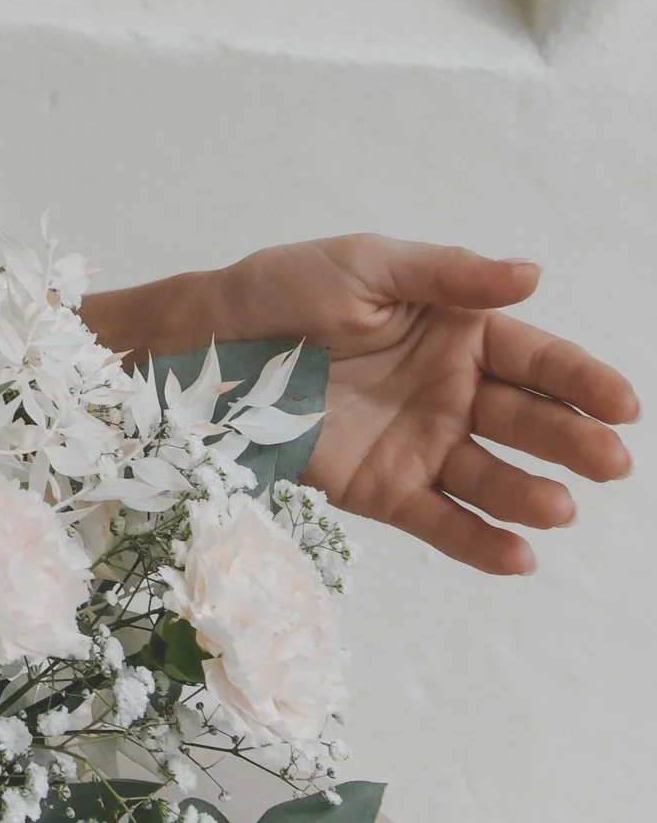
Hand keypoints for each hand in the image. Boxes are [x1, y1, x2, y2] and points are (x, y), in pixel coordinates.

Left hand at [205, 237, 638, 575]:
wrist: (207, 349)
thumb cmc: (285, 290)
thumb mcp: (367, 265)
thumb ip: (449, 275)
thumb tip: (532, 273)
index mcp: (456, 331)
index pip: (537, 359)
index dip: (582, 380)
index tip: (623, 405)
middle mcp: (452, 392)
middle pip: (527, 421)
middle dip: (572, 441)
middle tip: (610, 460)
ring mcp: (423, 445)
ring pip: (492, 478)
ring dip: (530, 495)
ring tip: (558, 508)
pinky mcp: (386, 490)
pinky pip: (443, 522)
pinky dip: (481, 542)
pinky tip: (518, 556)